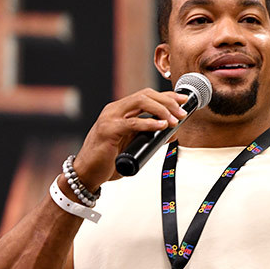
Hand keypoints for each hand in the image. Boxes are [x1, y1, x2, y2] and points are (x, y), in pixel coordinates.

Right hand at [72, 89, 188, 190]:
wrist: (86, 173)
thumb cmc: (106, 160)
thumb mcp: (132, 145)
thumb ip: (148, 137)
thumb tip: (171, 133)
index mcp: (120, 111)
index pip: (146, 96)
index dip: (166, 96)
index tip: (183, 101)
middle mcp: (115, 110)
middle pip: (146, 95)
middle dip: (168, 101)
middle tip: (183, 112)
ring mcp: (110, 118)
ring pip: (141, 103)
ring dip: (162, 110)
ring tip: (175, 120)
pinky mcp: (108, 130)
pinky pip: (133, 123)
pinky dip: (150, 123)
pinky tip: (162, 126)